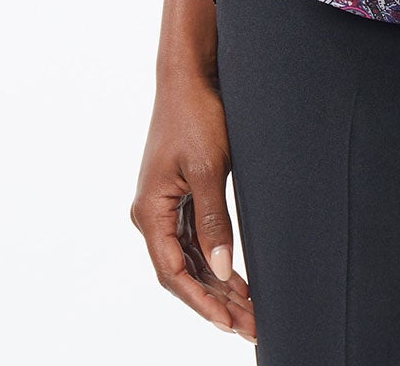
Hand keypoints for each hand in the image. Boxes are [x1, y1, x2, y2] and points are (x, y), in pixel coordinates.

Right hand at [131, 70, 255, 339]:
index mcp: (150, 212)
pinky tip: (237, 278)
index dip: (202, 302)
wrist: (190, 75)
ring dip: (217, 284)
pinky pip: (195, 238)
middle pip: (182, 271)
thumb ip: (213, 222)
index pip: (173, 273)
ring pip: (190, 258)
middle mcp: (152, 214)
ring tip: (249, 310)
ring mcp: (165, 205)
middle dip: (215, 301)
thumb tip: (219, 270)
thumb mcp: (208, 169)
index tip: (229, 323)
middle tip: (249, 326)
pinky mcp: (181, 194)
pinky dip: (215, 260)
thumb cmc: (195, 115)